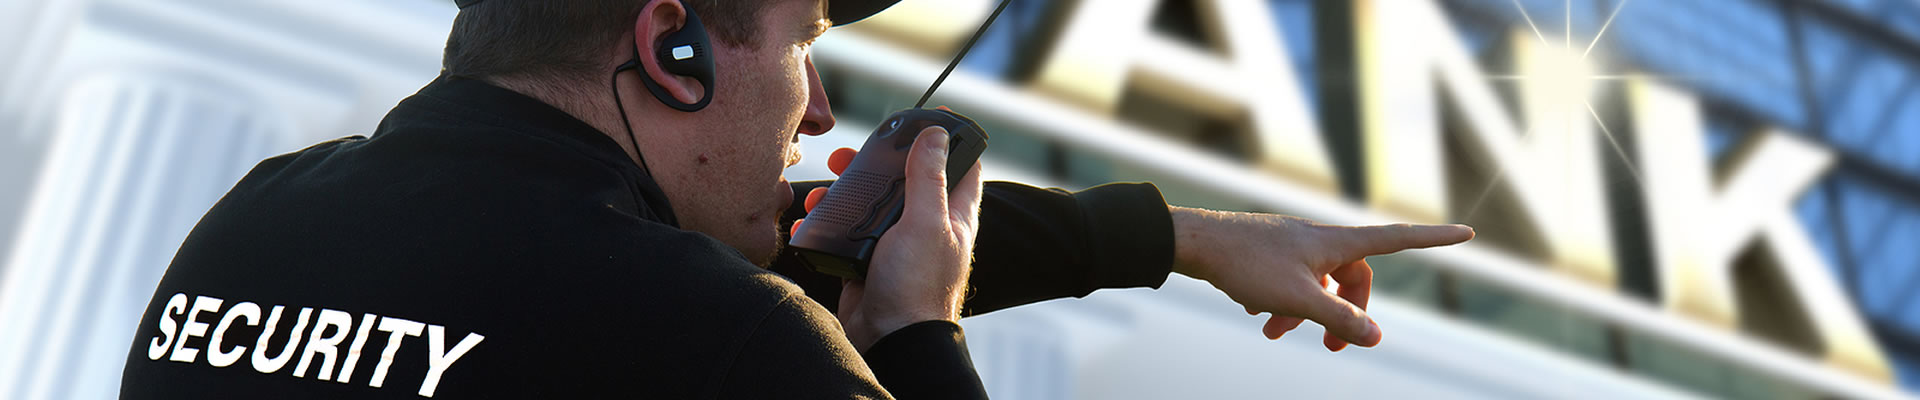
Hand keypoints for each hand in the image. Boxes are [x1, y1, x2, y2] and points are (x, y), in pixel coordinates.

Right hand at [793, 126, 984, 351]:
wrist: (889, 339)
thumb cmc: (917, 287)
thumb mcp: (926, 222)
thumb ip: (929, 177)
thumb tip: (937, 134)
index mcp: (952, 215)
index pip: (962, 166)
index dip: (950, 139)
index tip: (932, 116)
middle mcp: (926, 227)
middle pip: (906, 180)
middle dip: (880, 162)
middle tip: (855, 152)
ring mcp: (895, 245)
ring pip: (871, 204)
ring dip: (847, 190)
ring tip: (826, 183)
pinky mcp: (866, 261)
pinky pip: (845, 233)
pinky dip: (827, 222)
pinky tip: (812, 216)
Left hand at [1169, 207, 1472, 350]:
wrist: (1193, 241)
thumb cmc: (1245, 264)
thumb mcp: (1298, 299)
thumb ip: (1339, 320)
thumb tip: (1376, 337)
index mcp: (1334, 242)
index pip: (1397, 239)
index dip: (1434, 239)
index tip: (1467, 233)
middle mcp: (1317, 238)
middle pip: (1353, 276)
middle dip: (1345, 313)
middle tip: (1331, 349)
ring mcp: (1292, 243)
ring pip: (1315, 282)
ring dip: (1302, 313)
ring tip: (1273, 334)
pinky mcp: (1268, 250)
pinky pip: (1288, 279)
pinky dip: (1278, 300)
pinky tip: (1252, 310)